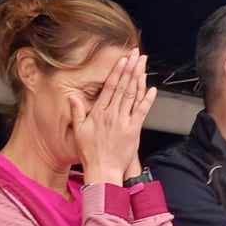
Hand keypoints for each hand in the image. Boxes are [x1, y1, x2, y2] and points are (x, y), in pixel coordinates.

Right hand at [70, 49, 155, 184]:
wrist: (103, 171)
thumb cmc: (90, 153)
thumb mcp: (78, 131)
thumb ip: (77, 112)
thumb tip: (73, 96)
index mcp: (99, 112)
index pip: (109, 87)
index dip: (117, 71)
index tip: (123, 59)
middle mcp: (112, 114)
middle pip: (123, 86)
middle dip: (130, 68)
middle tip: (136, 55)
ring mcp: (124, 121)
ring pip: (132, 95)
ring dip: (139, 78)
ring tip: (143, 64)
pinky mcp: (133, 130)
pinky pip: (142, 111)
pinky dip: (147, 99)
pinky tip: (152, 88)